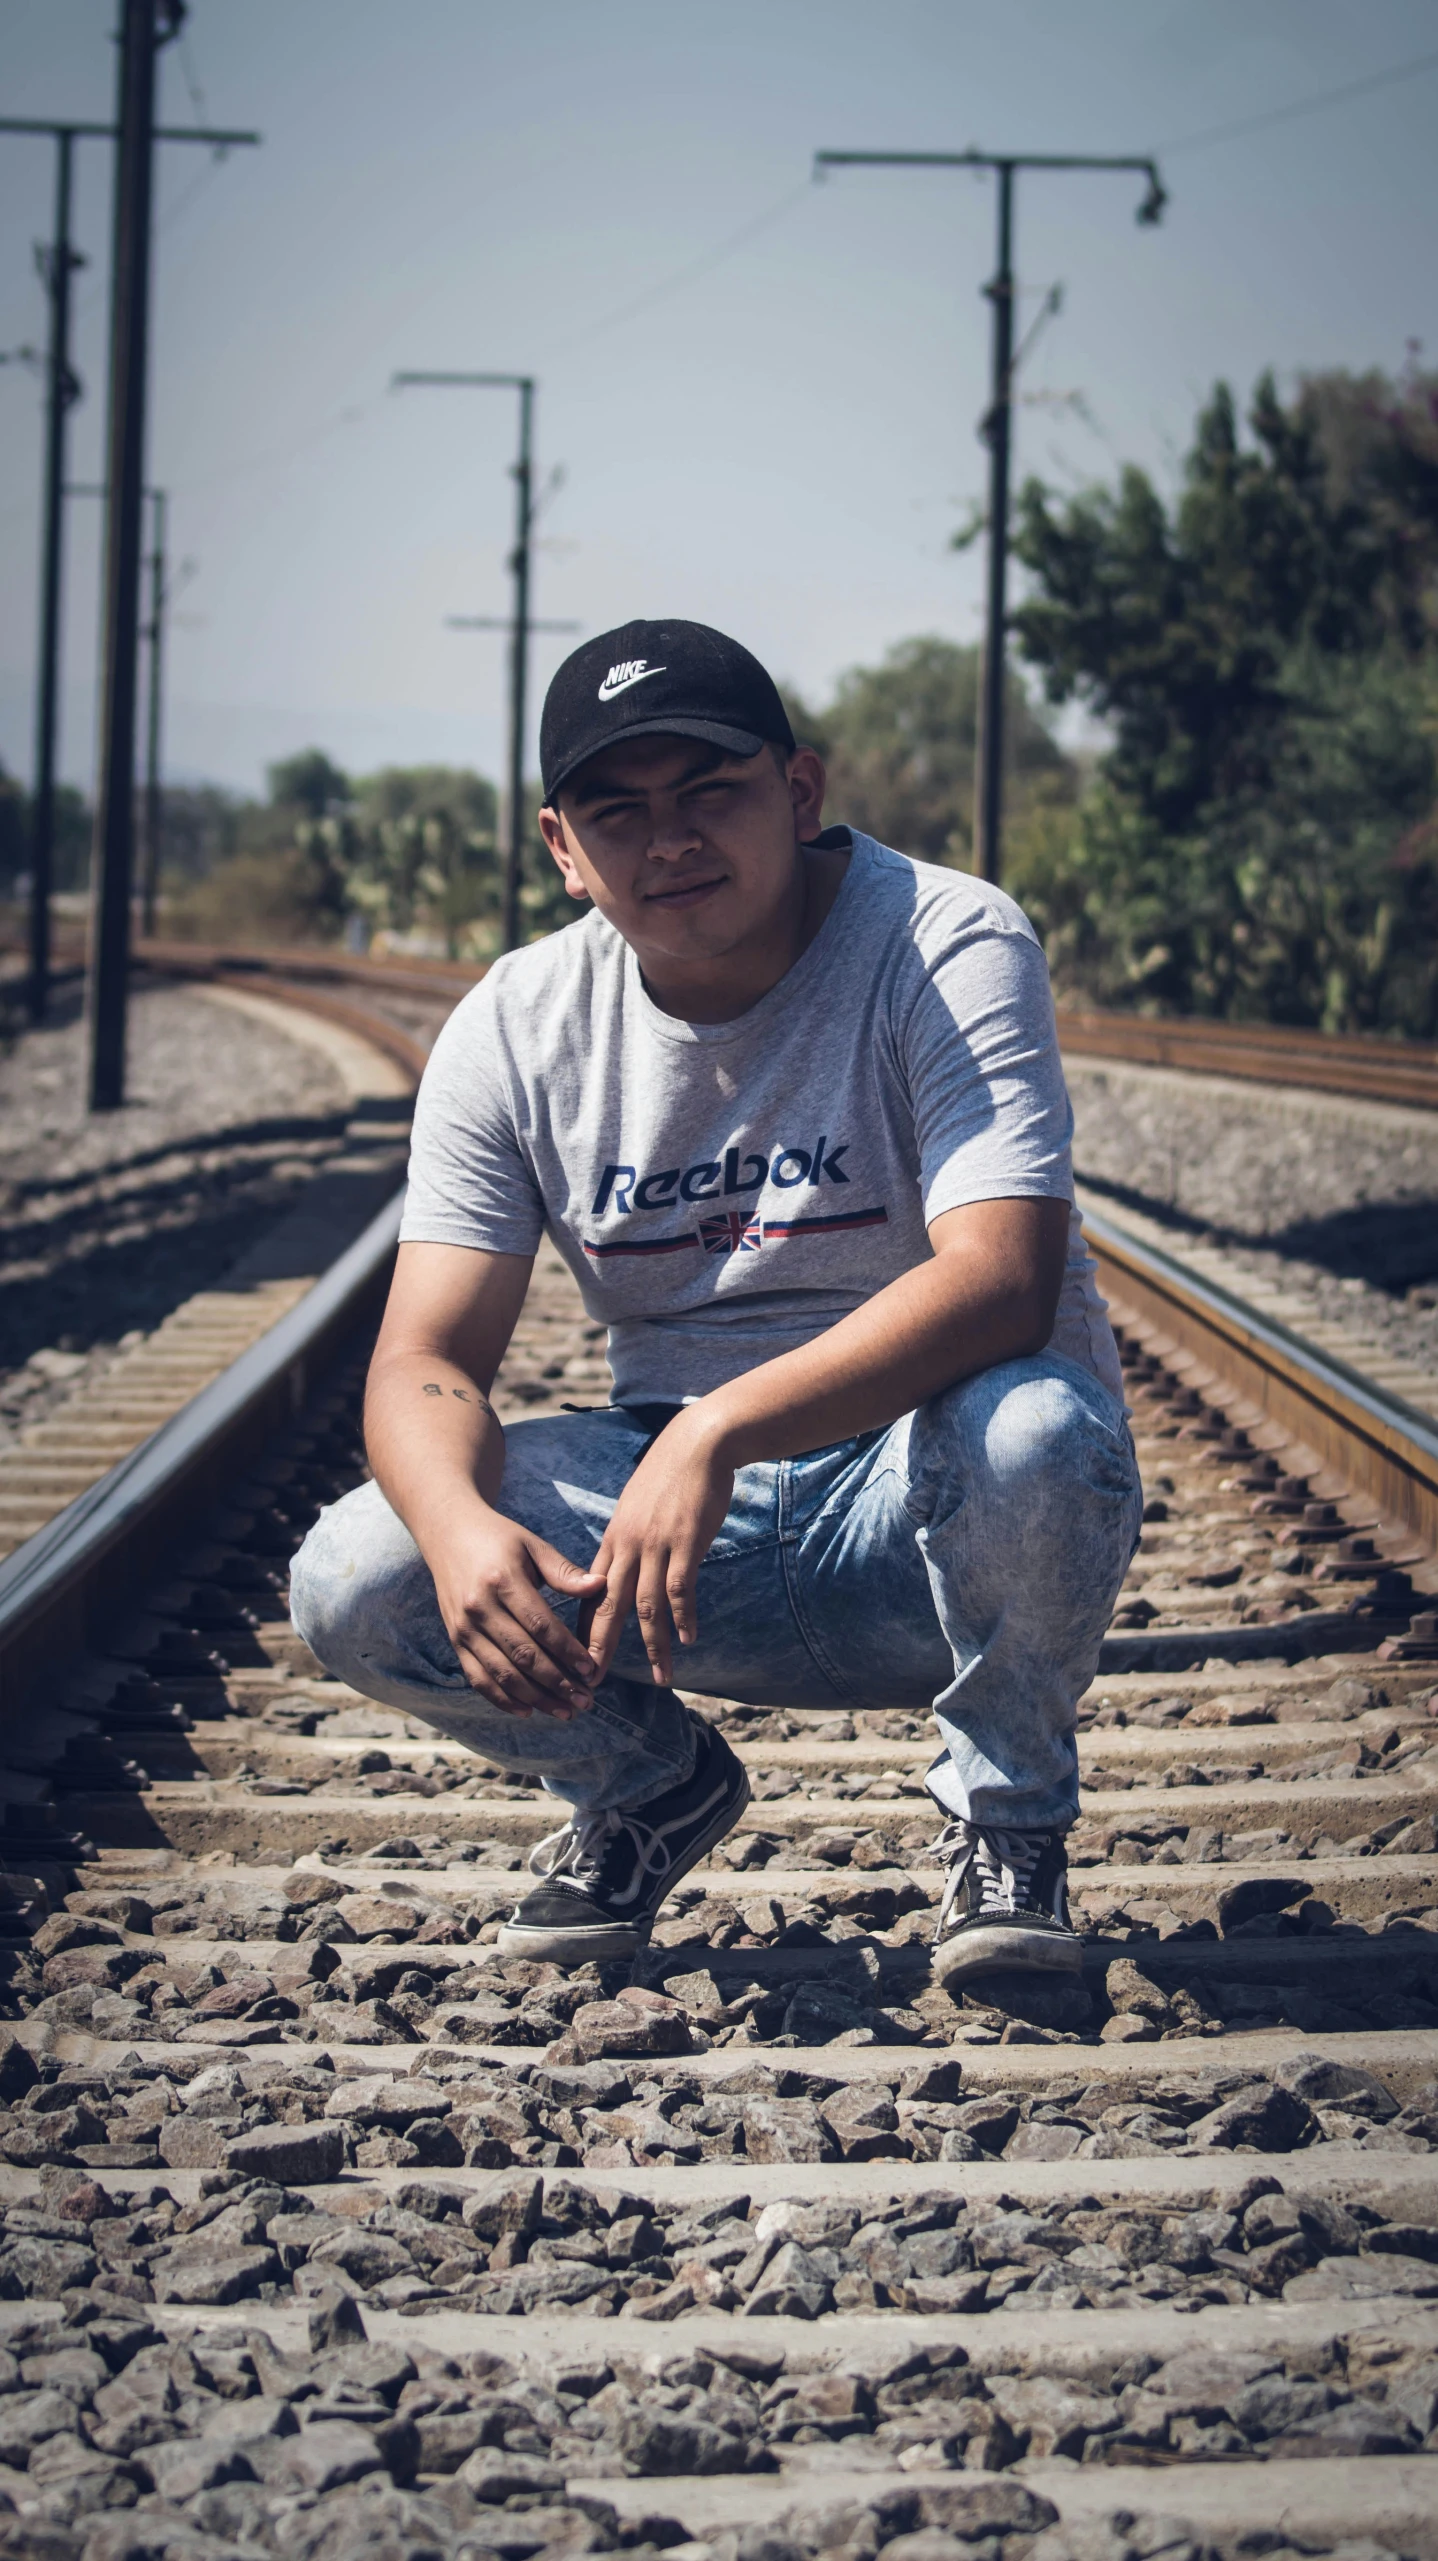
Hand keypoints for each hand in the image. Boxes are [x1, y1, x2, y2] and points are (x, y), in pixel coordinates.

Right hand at [430, 1509, 606, 1718]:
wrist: (447, 1533)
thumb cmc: (499, 1538)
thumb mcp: (533, 1546)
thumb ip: (565, 1572)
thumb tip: (601, 1587)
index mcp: (503, 1581)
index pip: (541, 1625)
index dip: (567, 1651)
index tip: (591, 1669)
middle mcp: (480, 1608)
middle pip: (523, 1655)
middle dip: (557, 1683)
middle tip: (586, 1701)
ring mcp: (464, 1627)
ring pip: (502, 1673)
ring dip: (535, 1698)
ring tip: (565, 1711)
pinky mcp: (455, 1640)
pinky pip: (478, 1677)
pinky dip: (501, 1699)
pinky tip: (527, 1710)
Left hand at [582, 1407, 734, 1687]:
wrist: (697, 1444)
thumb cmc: (669, 1476)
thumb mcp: (636, 1508)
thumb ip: (627, 1540)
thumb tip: (621, 1568)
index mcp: (613, 1541)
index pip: (589, 1594)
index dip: (583, 1630)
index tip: (576, 1659)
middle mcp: (627, 1547)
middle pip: (608, 1607)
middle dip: (600, 1648)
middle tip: (594, 1682)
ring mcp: (655, 1546)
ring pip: (647, 1607)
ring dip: (653, 1646)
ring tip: (660, 1677)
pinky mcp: (685, 1543)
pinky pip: (680, 1589)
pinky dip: (683, 1617)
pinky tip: (688, 1639)